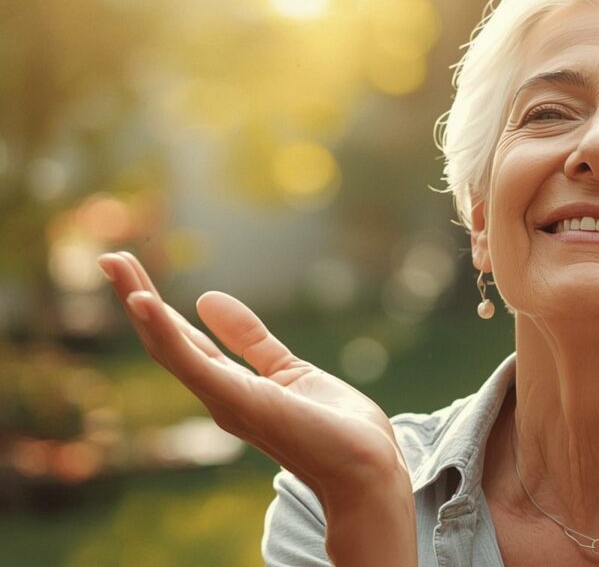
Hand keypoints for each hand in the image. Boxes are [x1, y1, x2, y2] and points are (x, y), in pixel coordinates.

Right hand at [97, 252, 409, 499]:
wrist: (366, 466)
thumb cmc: (333, 428)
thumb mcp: (289, 369)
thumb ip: (251, 340)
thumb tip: (206, 299)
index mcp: (231, 388)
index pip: (184, 341)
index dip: (157, 309)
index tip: (132, 271)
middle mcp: (219, 395)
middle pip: (167, 340)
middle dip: (138, 297)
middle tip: (109, 257)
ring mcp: (224, 399)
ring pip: (169, 347)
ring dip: (141, 303)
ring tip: (115, 263)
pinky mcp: (237, 399)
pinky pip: (191, 361)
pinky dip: (164, 331)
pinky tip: (143, 300)